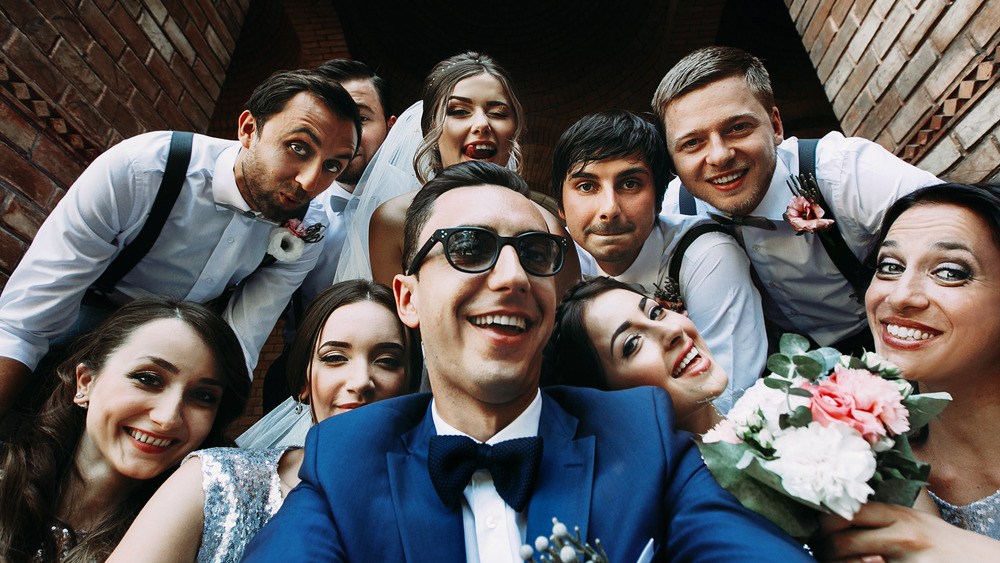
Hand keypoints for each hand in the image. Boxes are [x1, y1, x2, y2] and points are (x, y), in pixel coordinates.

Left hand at [815, 501, 999, 561]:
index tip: (818, 533)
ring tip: (841, 562)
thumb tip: (830, 520)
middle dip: (825, 552)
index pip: (845, 512)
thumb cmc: (939, 544)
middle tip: (821, 553)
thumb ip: (877, 519)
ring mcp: (909, 559)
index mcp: (897, 515)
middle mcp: (902, 534)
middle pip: (842, 542)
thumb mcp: (911, 521)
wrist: (980, 562)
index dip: (824, 525)